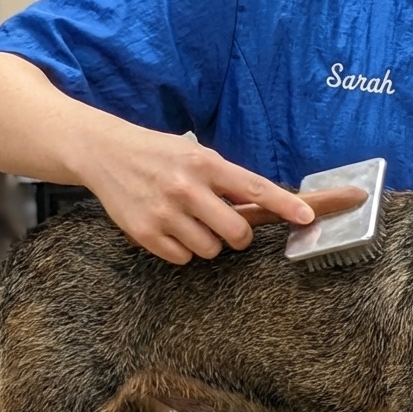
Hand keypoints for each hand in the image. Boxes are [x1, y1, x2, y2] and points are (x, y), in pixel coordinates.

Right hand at [79, 123, 313, 264]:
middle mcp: (187, 188)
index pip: (255, 189)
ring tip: (190, 221)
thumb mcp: (197, 155)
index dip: (285, 205)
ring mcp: (165, 212)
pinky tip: (170, 228)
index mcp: (206, 164)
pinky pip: (182, 258)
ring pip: (210, 250)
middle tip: (228, 225)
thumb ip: (227, 179)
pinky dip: (182, 249)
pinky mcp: (144, 233)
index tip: (307, 217)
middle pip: (237, 232)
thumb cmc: (160, 154)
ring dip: (208, 242)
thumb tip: (264, 205)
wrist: (106, 153)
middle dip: (239, 236)